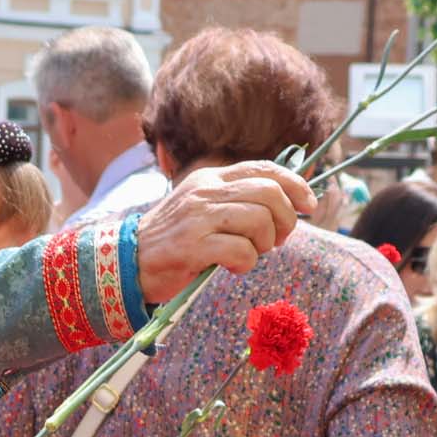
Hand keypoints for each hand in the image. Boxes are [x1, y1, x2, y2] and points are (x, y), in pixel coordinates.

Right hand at [134, 162, 312, 301]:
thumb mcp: (203, 208)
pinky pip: (240, 251)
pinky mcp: (192, 246)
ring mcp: (197, 218)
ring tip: (251, 254)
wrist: (126, 262)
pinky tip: (233, 267)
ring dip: (265, 244)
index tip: (309, 205)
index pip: (265, 169)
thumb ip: (236, 200)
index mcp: (210, 178)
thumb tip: (286, 204)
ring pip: (259, 221)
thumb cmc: (173, 240)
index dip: (296, 184)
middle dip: (285, 219)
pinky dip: (246, 263)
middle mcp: (204, 191)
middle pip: (269, 193)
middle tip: (276, 240)